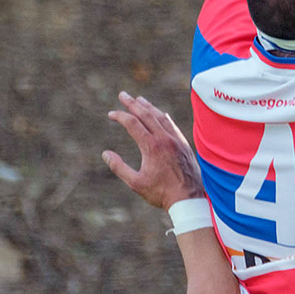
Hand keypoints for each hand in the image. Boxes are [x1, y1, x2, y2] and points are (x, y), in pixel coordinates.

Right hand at [103, 93, 203, 208]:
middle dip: (133, 103)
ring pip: (161, 117)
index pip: (133, 123)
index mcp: (151, 146)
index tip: (111, 114)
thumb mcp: (135, 183)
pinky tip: (159, 113)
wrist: (188, 198)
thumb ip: (119, 167)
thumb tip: (105, 154)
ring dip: (148, 107)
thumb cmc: (161, 193)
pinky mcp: (184, 144)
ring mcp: (176, 140)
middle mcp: (165, 139)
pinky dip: (163, 116)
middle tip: (123, 95)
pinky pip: (172, 125)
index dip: (120, 116)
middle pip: (146, 114)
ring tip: (139, 100)